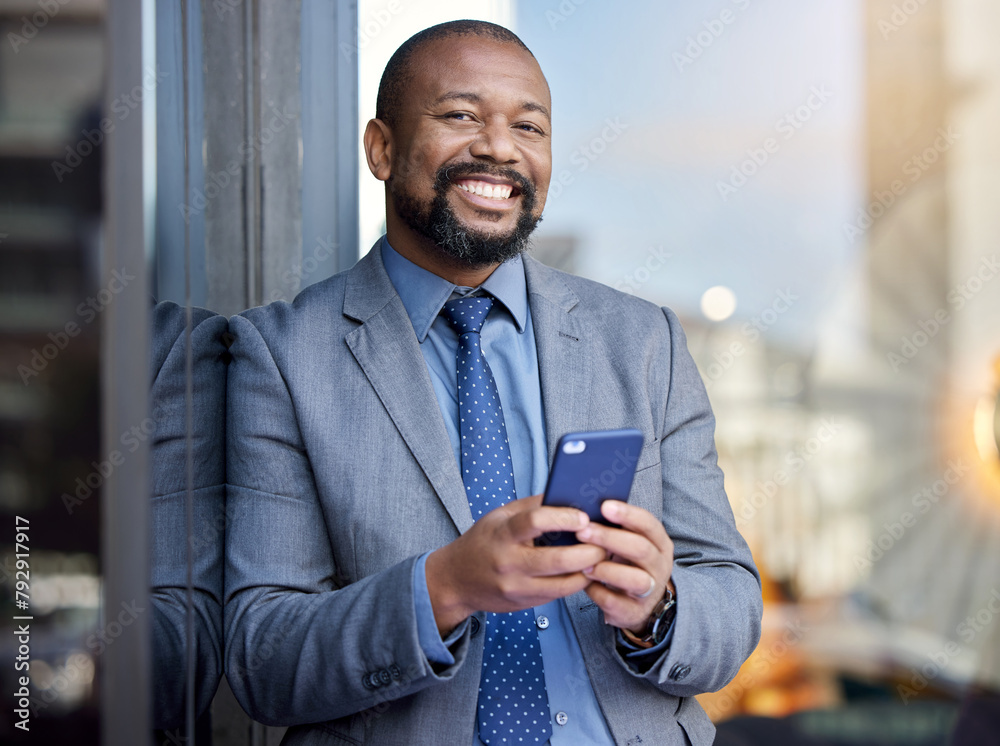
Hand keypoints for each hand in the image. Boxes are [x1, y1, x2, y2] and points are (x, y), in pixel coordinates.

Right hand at [426, 494, 607, 634]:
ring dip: (589, 570)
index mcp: (502, 533)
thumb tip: (569, 494)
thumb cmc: (483, 542)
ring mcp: (517, 587)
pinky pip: (559, 595)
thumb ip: (532, 505)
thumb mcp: (500, 516)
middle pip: (557, 560)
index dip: (563, 518)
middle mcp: (508, 562)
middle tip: (605, 541)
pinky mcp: (525, 603)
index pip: (535, 522)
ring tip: (602, 556)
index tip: (583, 516)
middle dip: (588, 551)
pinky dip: (577, 582)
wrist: (456, 580)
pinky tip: (587, 570)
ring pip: (564, 583)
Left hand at [575, 500, 674, 633]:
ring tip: (584, 564)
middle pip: (641, 549)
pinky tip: (584, 582)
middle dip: (610, 538)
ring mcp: (650, 591)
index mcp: (659, 543)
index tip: (604, 506)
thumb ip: (615, 527)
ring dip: (607, 569)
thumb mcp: (629, 542)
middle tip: (583, 531)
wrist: (640, 603)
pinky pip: (615, 602)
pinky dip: (596, 591)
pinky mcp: (634, 612)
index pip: (649, 524)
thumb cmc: (629, 563)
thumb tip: (585, 507)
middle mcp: (659, 566)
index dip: (628, 514)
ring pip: (635, 579)